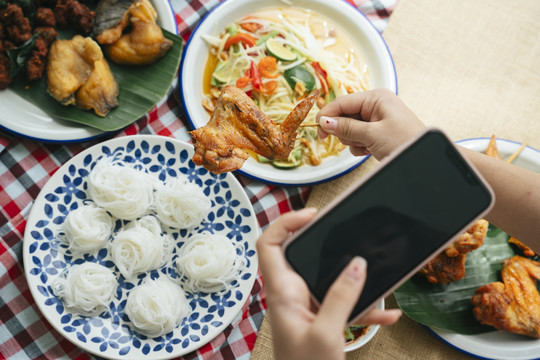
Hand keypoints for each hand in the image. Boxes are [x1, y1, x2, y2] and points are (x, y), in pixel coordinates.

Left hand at [257, 208, 401, 359]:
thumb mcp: (326, 333)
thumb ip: (342, 297)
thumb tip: (357, 263)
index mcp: (283, 292)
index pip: (270, 245)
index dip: (286, 223)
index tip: (313, 216)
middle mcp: (292, 295)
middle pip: (301, 254)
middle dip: (325, 242)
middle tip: (348, 231)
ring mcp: (307, 307)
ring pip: (328, 279)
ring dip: (352, 276)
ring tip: (377, 268)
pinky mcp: (322, 321)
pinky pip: (344, 305)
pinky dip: (364, 307)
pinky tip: (387, 313)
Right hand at [316, 88, 424, 159]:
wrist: (424, 159)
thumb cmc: (404, 142)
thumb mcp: (372, 134)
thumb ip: (346, 127)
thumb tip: (325, 122)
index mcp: (376, 98)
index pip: (342, 102)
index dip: (327, 116)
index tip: (318, 131)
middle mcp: (376, 105)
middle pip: (344, 116)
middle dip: (345, 131)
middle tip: (354, 141)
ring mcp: (377, 119)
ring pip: (350, 129)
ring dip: (354, 140)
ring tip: (368, 146)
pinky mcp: (378, 132)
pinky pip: (358, 138)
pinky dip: (360, 146)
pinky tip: (371, 150)